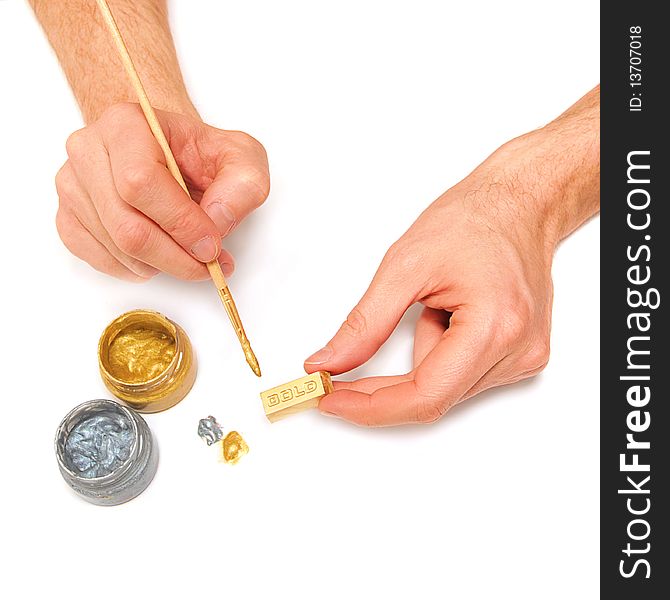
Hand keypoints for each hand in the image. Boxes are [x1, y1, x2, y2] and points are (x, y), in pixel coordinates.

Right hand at [55, 103, 269, 280]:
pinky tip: (159, 257)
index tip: (211, 245)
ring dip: (161, 265)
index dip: (180, 223)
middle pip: (126, 226)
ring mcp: (73, 185)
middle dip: (175, 256)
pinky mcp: (69, 215)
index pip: (141, 183)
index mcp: (128, 125)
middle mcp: (90, 150)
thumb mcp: (242, 158)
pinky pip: (98, 258)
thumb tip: (216, 223)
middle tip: (207, 263)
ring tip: (189, 256)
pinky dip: (136, 269)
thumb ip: (242, 187)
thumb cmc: (200, 153)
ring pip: (115, 248)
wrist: (170, 152)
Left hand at [304, 99, 598, 425]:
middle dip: (379, 388)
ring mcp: (523, 357)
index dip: (370, 406)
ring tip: (433, 306)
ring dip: (418, 359)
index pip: (425, 397)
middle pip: (432, 398)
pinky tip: (449, 315)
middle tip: (336, 374)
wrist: (518, 205)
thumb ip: (364, 324)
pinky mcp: (521, 356)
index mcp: (494, 327)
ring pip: (444, 388)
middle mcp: (518, 351)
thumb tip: (330, 363)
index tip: (329, 399)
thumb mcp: (404, 266)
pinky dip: (439, 353)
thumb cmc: (473, 221)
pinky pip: (460, 375)